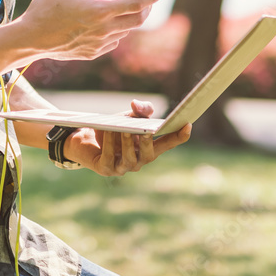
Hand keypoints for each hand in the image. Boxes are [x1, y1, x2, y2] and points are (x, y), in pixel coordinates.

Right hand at [16, 0, 162, 61]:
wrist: (29, 40)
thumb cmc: (44, 10)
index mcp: (99, 11)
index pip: (135, 4)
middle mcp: (103, 30)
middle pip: (137, 21)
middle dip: (147, 9)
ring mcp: (99, 44)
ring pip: (125, 32)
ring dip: (130, 20)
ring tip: (130, 7)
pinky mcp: (92, 53)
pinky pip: (112, 42)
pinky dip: (116, 31)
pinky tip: (109, 23)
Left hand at [71, 99, 191, 176]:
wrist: (87, 138)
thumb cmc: (114, 127)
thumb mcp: (129, 115)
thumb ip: (140, 109)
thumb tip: (136, 106)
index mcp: (150, 148)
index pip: (168, 144)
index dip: (179, 136)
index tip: (188, 124)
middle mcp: (139, 161)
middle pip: (149, 155)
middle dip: (148, 143)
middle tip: (146, 131)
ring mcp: (122, 167)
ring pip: (129, 159)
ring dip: (128, 143)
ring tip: (124, 129)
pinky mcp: (105, 168)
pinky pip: (109, 157)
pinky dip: (110, 143)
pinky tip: (109, 131)